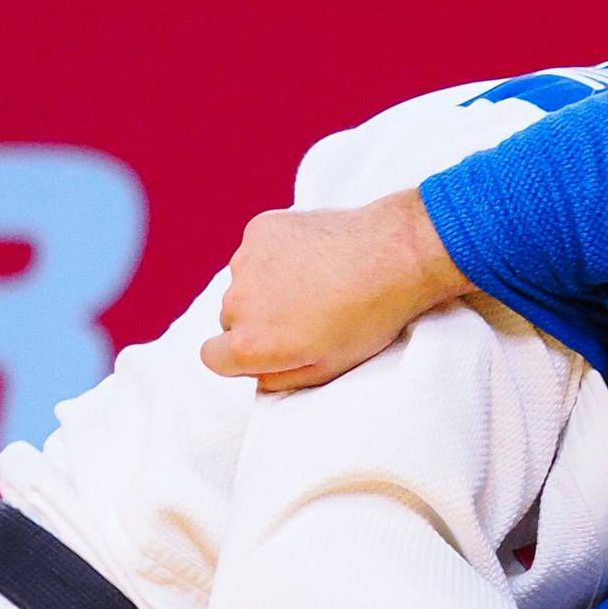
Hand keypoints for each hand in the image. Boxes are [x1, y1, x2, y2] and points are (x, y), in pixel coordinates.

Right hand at [201, 191, 462, 390]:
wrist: (394, 256)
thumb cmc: (367, 318)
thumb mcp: (325, 369)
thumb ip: (278, 379)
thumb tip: (255, 374)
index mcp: (250, 343)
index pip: (212, 357)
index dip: (238, 357)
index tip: (266, 348)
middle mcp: (237, 300)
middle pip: (230, 318)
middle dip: (256, 319)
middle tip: (302, 314)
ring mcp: (247, 260)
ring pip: (244, 281)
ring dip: (266, 285)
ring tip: (313, 283)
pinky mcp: (261, 229)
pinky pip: (257, 250)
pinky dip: (276, 254)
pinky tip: (313, 256)